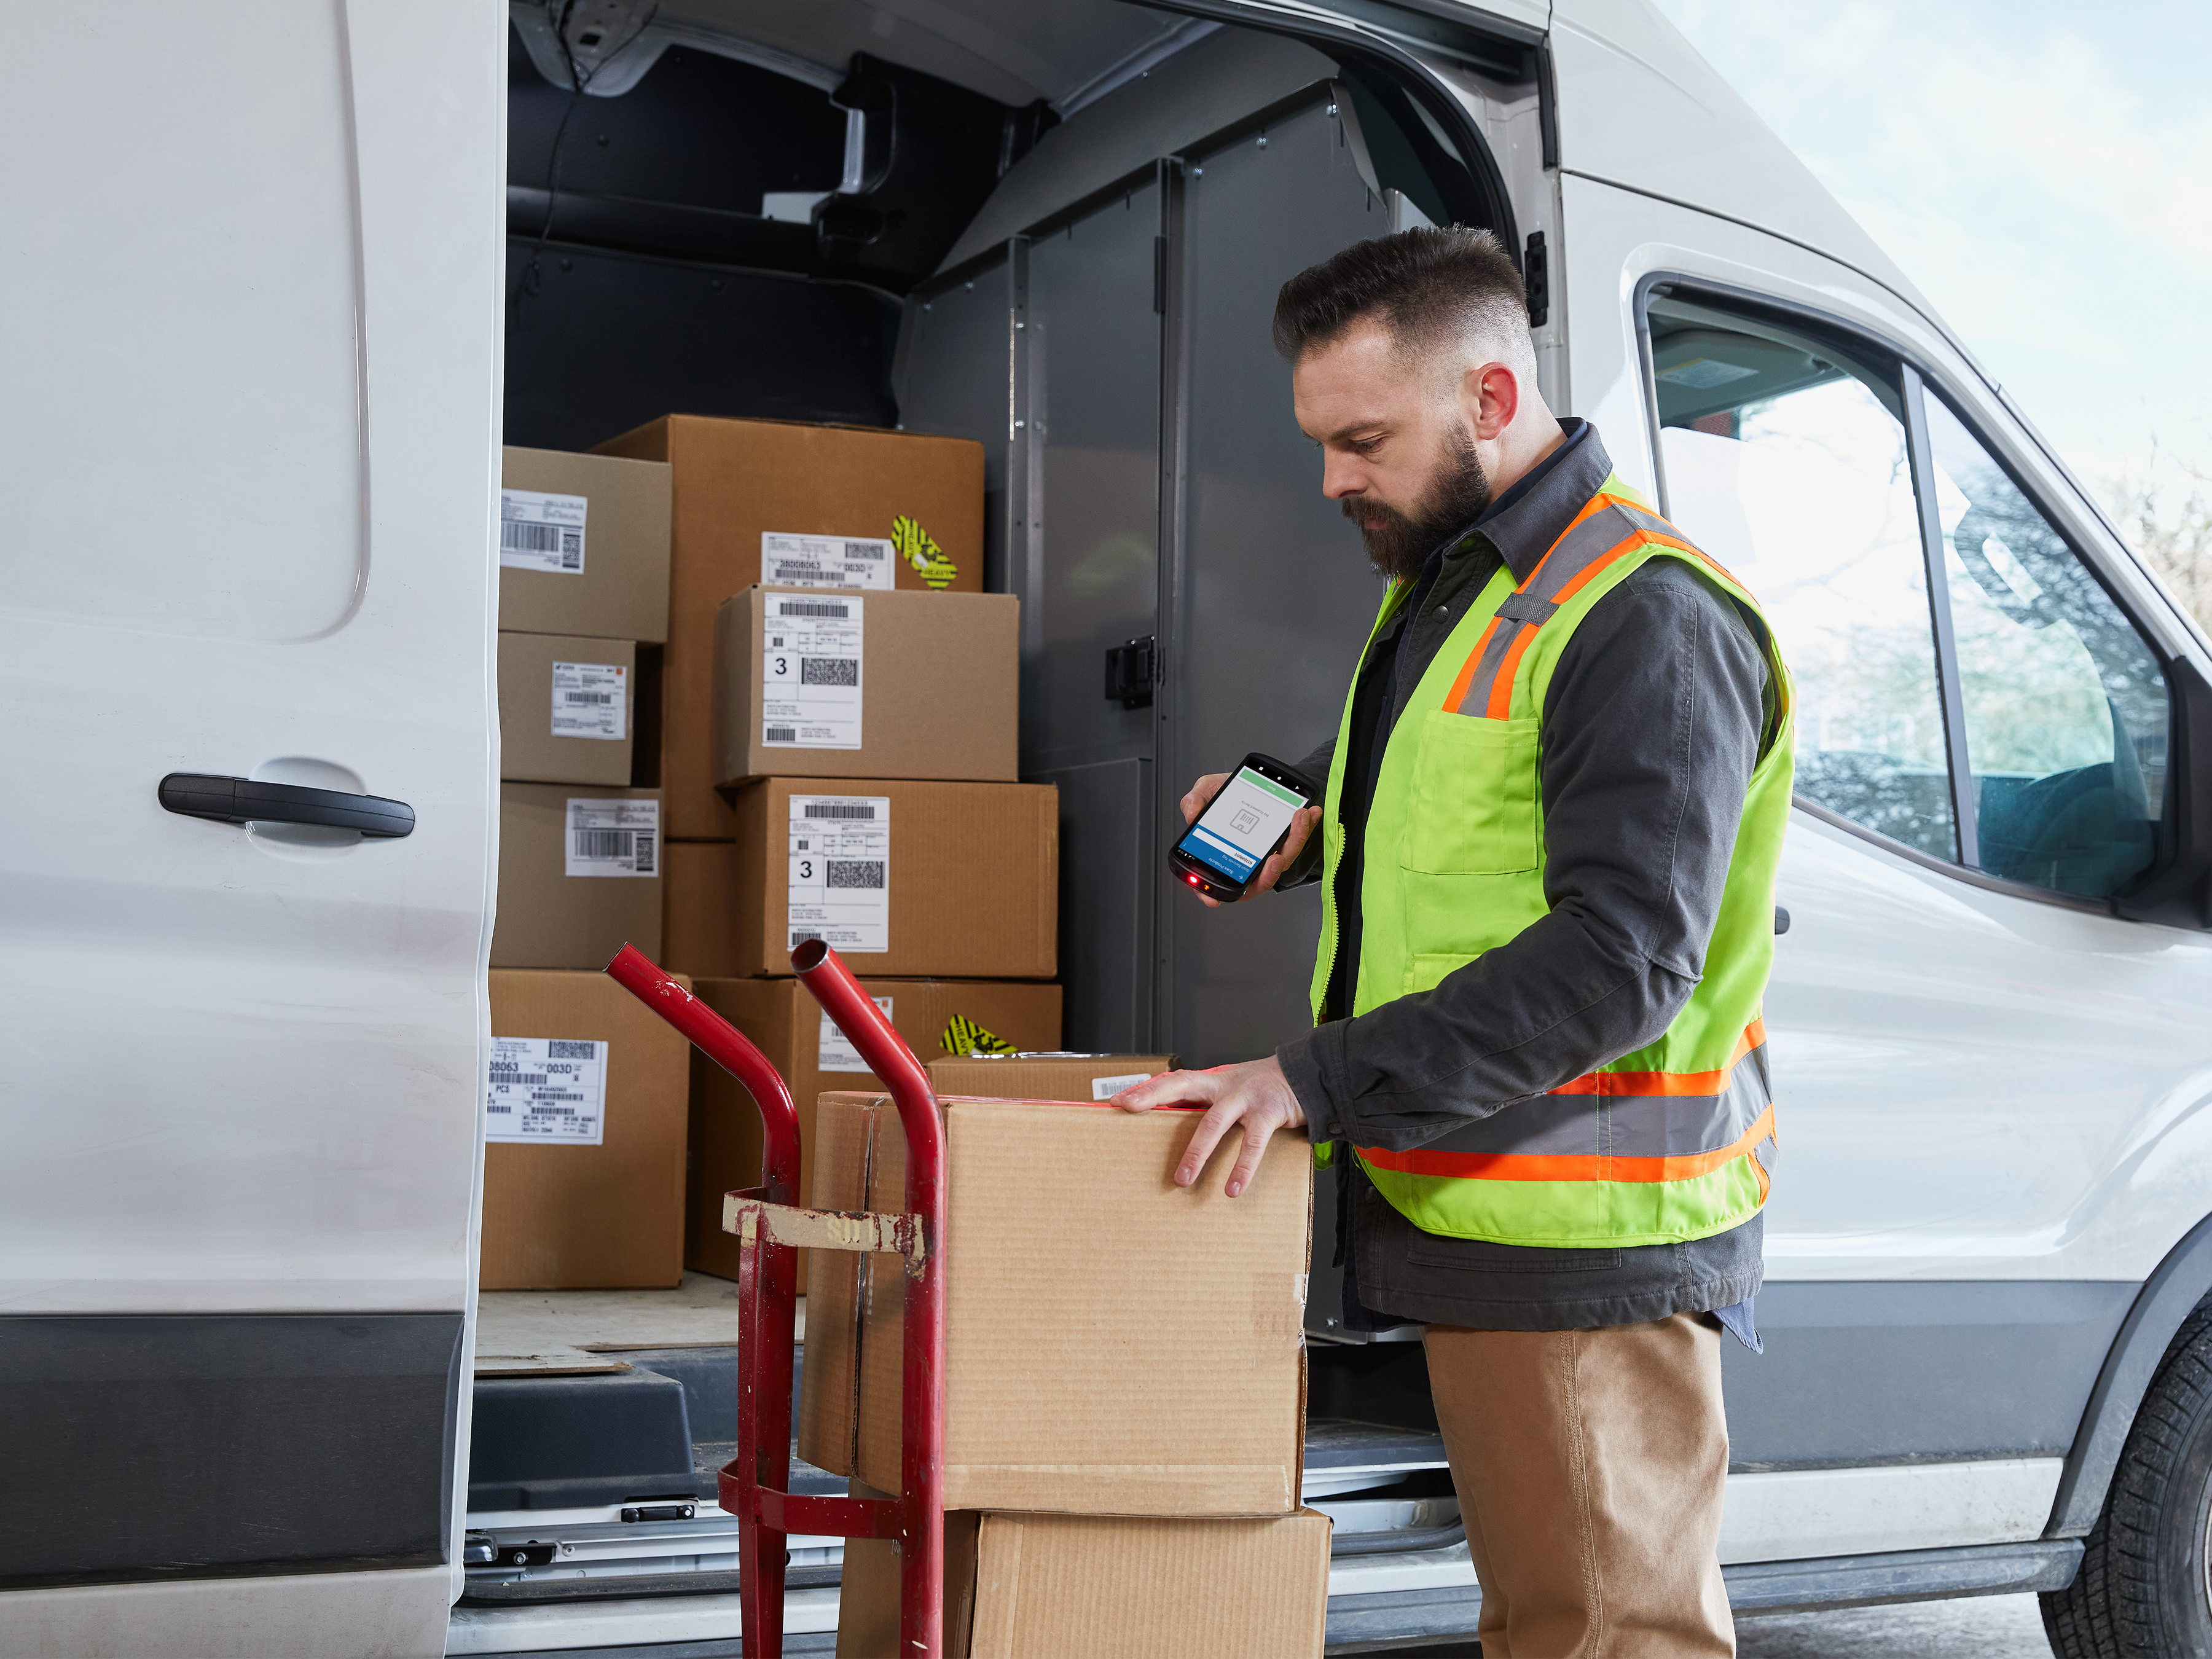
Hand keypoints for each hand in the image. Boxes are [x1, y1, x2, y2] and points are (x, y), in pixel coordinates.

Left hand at [1111, 1056, 1305, 1196]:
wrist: (1307, 1074)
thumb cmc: (1261, 1089)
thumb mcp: (1230, 1092)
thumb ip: (1205, 1107)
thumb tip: (1172, 1131)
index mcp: (1212, 1081)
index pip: (1172, 1080)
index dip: (1146, 1088)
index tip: (1117, 1101)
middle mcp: (1225, 1085)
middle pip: (1183, 1085)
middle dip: (1154, 1096)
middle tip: (1128, 1110)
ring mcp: (1247, 1097)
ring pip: (1214, 1122)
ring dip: (1197, 1151)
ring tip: (1182, 1179)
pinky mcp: (1270, 1113)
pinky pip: (1253, 1143)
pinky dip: (1242, 1167)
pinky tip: (1232, 1188)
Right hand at [1178, 773, 1321, 907]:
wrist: (1248, 781)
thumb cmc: (1224, 793)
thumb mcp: (1204, 792)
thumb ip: (1193, 802)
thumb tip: (1192, 815)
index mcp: (1222, 854)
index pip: (1215, 882)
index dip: (1210, 895)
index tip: (1214, 900)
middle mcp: (1246, 861)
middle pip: (1258, 880)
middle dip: (1269, 874)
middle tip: (1274, 858)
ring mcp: (1267, 854)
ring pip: (1283, 861)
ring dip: (1295, 841)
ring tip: (1298, 818)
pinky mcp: (1285, 842)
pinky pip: (1297, 841)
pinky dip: (1306, 827)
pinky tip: (1310, 812)